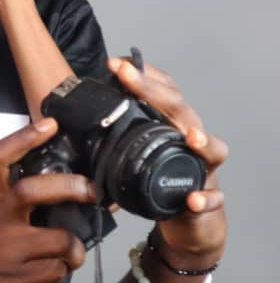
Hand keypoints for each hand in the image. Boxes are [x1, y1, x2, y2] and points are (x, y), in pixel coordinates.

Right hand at [0, 119, 90, 282]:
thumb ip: (1, 204)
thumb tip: (41, 201)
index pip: (0, 158)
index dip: (26, 137)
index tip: (51, 124)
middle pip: (34, 190)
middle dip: (71, 187)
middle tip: (91, 191)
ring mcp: (7, 250)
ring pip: (60, 239)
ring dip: (75, 247)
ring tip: (73, 253)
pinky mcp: (13, 280)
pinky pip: (53, 272)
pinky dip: (61, 271)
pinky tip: (54, 271)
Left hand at [108, 57, 227, 266]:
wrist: (190, 218)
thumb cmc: (159, 178)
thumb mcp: (132, 153)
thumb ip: (110, 137)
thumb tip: (70, 122)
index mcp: (169, 125)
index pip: (160, 91)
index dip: (141, 75)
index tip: (115, 64)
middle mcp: (190, 140)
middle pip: (178, 109)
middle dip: (154, 91)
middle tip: (128, 75)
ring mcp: (204, 168)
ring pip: (212, 150)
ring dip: (202, 141)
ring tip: (189, 136)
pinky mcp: (208, 199)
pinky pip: (210, 198)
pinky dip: (204, 199)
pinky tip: (192, 200)